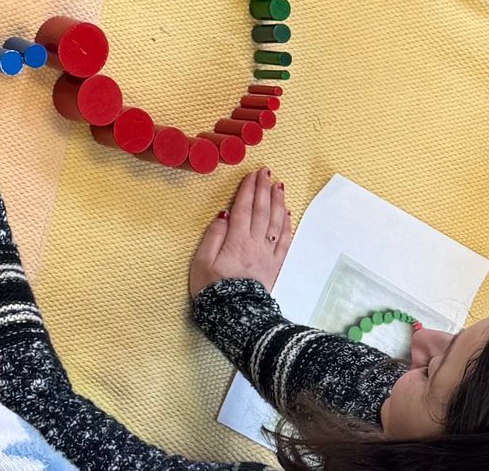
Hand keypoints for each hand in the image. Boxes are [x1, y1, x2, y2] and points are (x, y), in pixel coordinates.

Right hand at [188, 167, 293, 296]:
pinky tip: (287, 215)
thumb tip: (224, 214)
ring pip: (275, 223)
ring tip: (278, 186)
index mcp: (236, 240)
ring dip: (277, 202)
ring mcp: (267, 255)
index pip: (243, 208)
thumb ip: (213, 236)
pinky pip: (284, 242)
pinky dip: (286, 226)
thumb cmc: (212, 290)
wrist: (236, 318)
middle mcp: (255, 243)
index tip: (252, 174)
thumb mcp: (201, 262)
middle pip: (261, 211)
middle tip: (267, 172)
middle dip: (264, 189)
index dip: (248, 189)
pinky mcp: (275, 266)